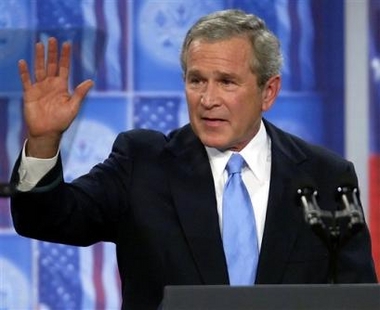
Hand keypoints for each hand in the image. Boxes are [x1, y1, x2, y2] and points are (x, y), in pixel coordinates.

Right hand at [18, 37, 92, 157]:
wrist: (47, 132)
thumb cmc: (62, 121)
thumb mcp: (73, 107)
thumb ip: (79, 93)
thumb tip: (91, 81)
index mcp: (62, 87)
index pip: (64, 68)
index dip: (65, 56)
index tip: (67, 44)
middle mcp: (51, 84)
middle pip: (51, 65)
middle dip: (52, 52)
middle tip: (52, 39)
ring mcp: (40, 88)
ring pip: (39, 68)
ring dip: (39, 57)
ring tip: (39, 44)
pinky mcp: (29, 93)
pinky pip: (26, 80)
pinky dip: (24, 72)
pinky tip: (23, 62)